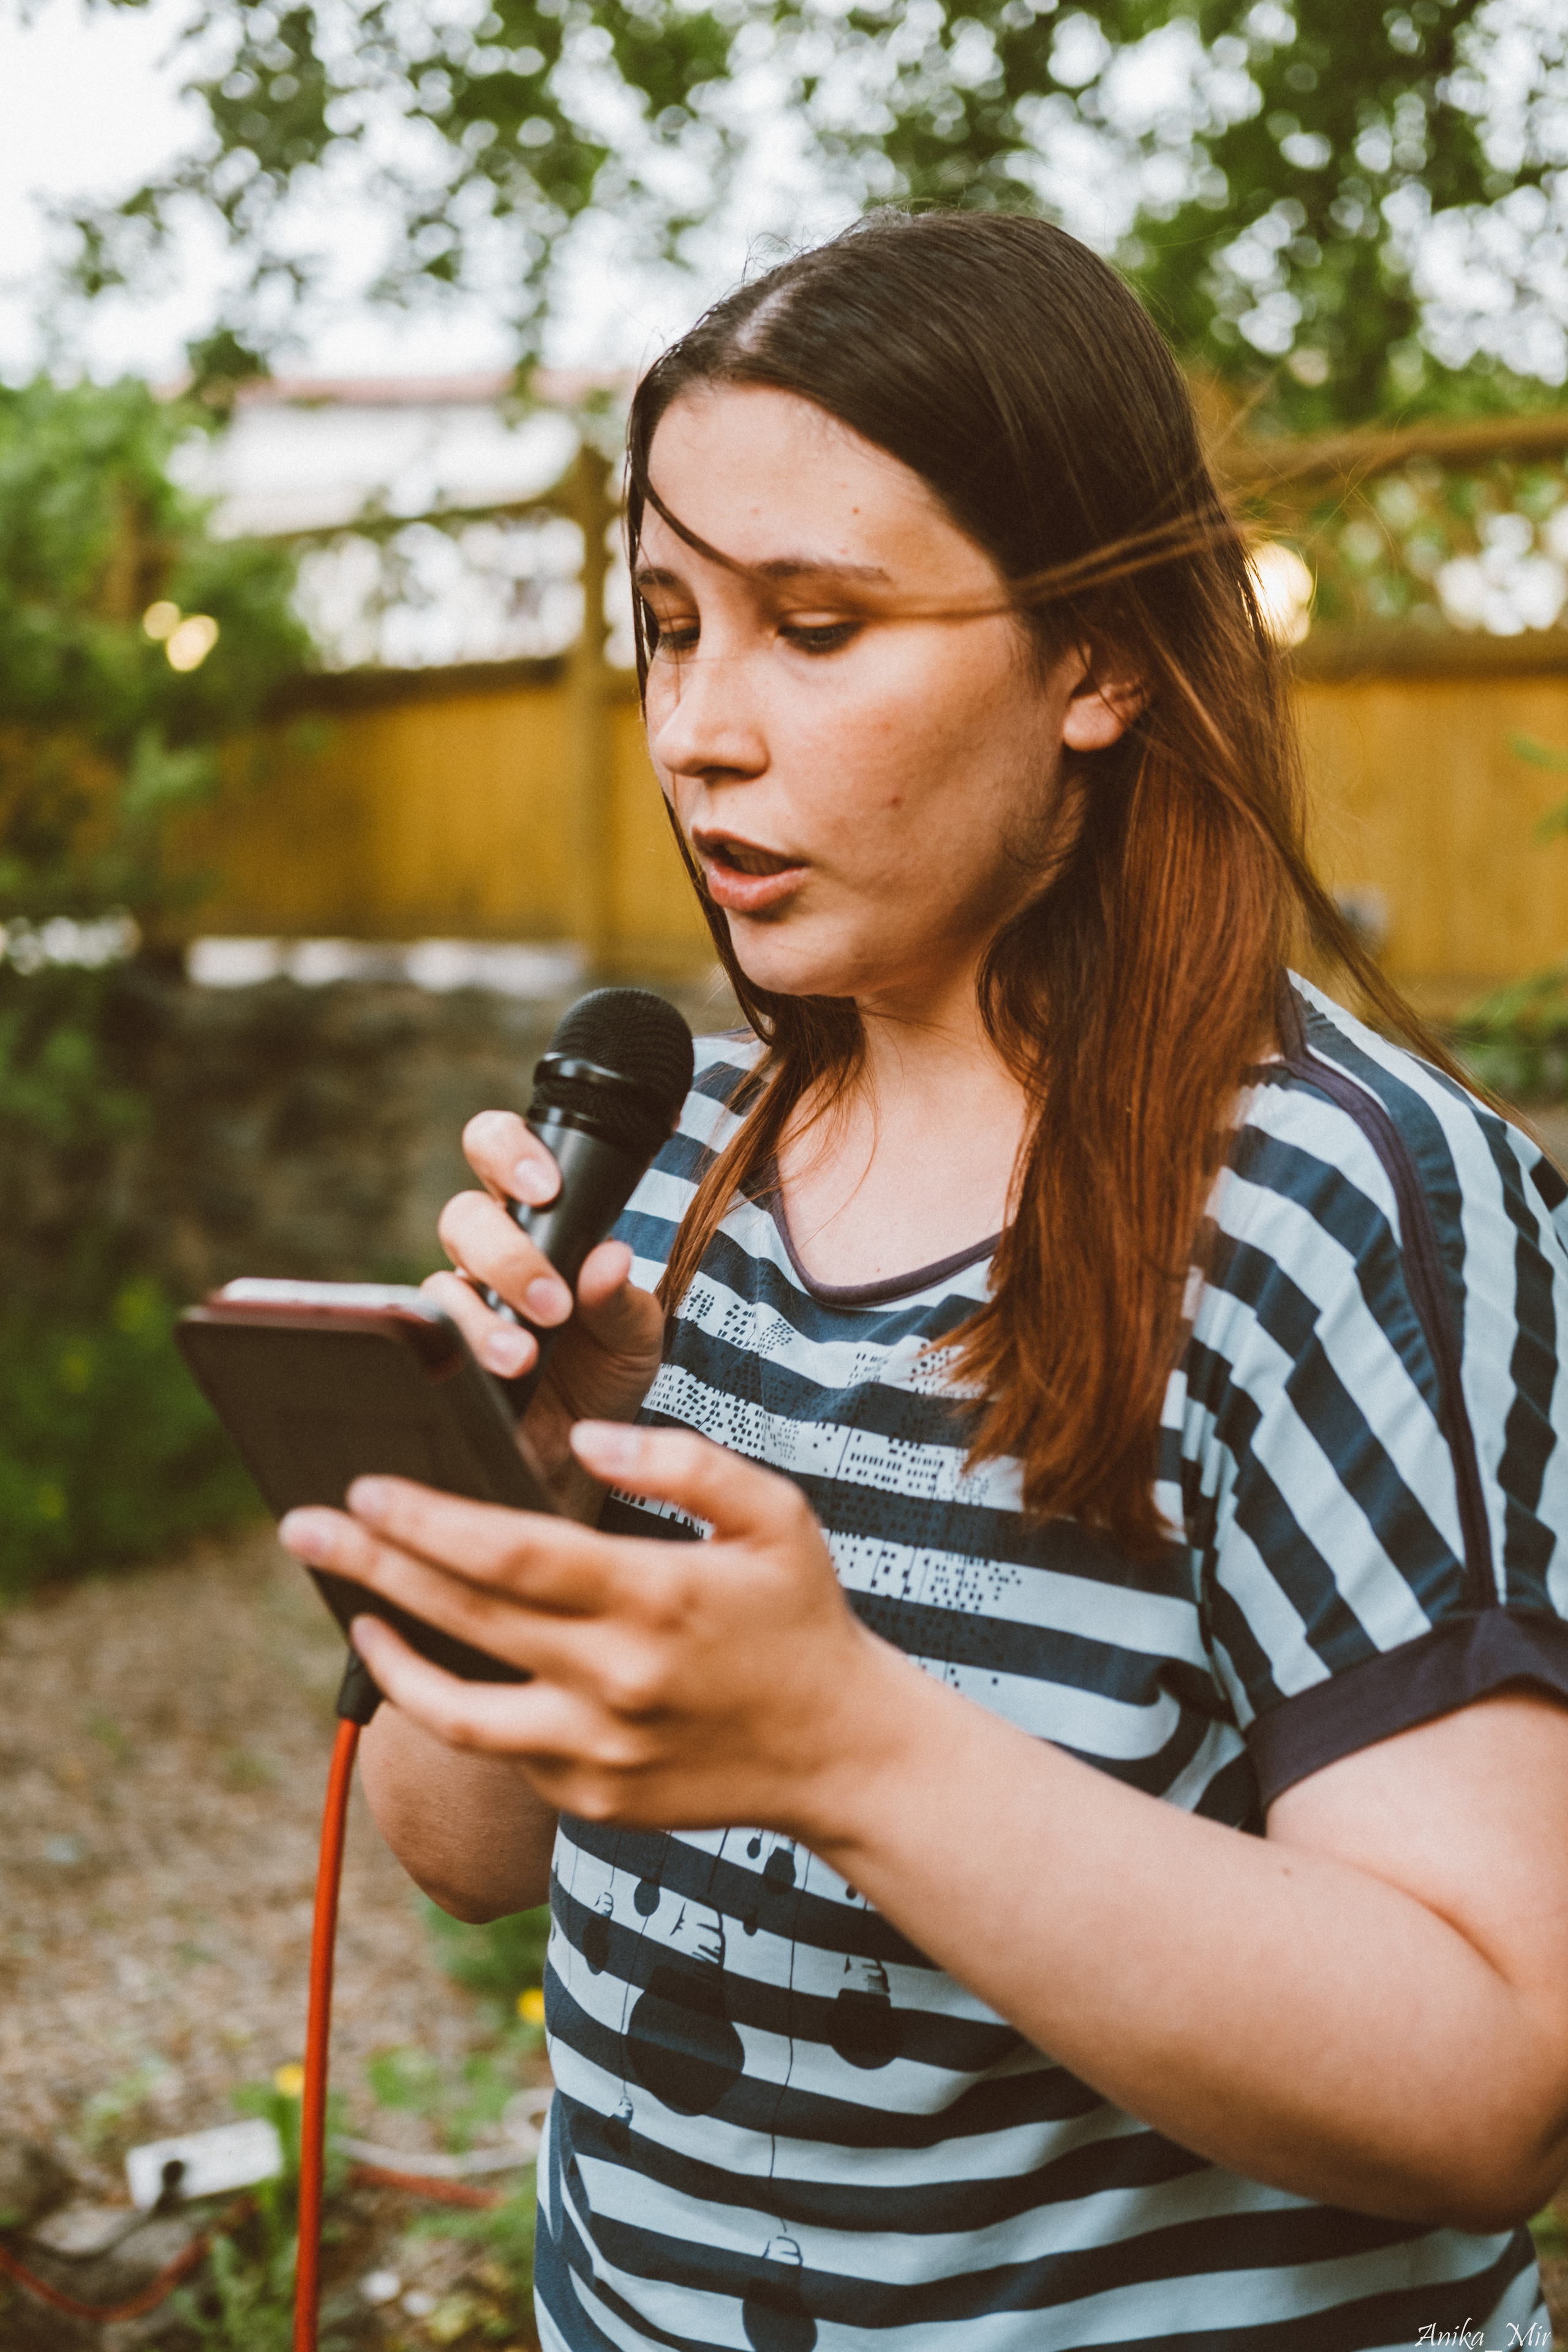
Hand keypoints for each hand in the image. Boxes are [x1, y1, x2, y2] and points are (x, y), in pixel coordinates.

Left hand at [278, 1423, 906, 1836]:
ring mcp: (596, 1752)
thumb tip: (587, 1438)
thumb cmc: (800, 1616)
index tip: (365, 1488)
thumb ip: (684, 1463)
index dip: (428, 1521)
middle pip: (463, 1617)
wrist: (841, 1753)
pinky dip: (459, 1703)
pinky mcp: (589, 1799)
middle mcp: (615, 1682)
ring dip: (390, 1656)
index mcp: (655, 1599)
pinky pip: (502, 1749)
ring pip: (456, 1711)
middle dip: (371, 1567)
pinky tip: (435, 1662)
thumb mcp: (774, 1515)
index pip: (512, 1552)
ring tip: (352, 1612)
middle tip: (301, 1527)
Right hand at [423, 1110, 665, 1517]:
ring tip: (522, 1357)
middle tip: (551, 1304)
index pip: (500, 1150)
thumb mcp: (634, 1338)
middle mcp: (487, 1255)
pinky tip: (489, 1376)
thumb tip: (609, 1256)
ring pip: (437, 1283)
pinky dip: (455, 1355)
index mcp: (537, 1224)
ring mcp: (455, 1307)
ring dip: (481, 1319)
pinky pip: (420, 1343)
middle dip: (506, 1254)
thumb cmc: (606, 1377)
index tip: (545, 1188)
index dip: (509, 1152)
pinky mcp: (433, 1359)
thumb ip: (622, 1299)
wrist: (582, 1461)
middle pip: (463, 1217)